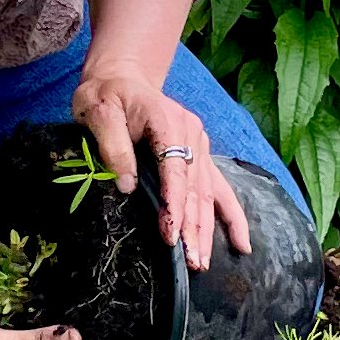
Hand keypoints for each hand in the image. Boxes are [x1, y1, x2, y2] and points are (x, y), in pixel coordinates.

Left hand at [73, 58, 251, 276]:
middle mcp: (190, 133)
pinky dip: (230, 216)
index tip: (170, 234)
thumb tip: (128, 186)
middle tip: (192, 262)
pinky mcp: (199, 154)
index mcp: (167, 120)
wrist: (122, 77)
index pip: (175, 169)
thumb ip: (113, 147)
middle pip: (195, 187)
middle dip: (194, 227)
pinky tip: (241, 243)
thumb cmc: (106, 94)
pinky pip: (219, 188)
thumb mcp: (98, 113)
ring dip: (208, 229)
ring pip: (208, 193)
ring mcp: (199, 144)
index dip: (174, 204)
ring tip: (204, 262)